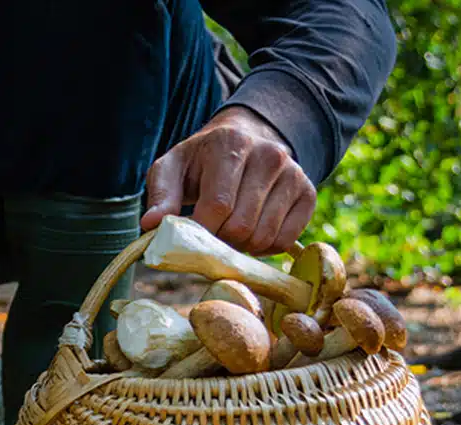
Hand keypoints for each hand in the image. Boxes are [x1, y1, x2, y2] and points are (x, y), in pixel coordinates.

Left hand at [141, 106, 316, 255]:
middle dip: (220, 240)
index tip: (191, 234)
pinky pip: (285, 241)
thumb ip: (161, 196)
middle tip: (211, 231)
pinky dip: (264, 247)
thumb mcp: (171, 170)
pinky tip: (252, 229)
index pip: (218, 207)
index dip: (202, 232)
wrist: (243, 142)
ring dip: (242, 246)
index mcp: (231, 144)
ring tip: (230, 229)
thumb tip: (151, 225)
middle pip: (241, 227)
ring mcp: (294, 173)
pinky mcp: (308, 193)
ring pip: (264, 237)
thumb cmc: (200, 163)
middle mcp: (269, 155)